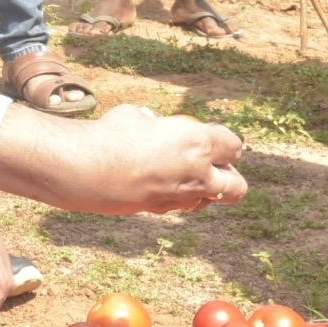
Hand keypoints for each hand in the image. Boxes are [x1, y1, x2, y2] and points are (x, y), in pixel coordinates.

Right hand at [0, 101, 245, 215]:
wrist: (89, 167)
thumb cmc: (112, 133)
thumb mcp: (138, 116)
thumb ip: (159, 126)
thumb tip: (156, 127)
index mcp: (199, 141)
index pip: (234, 145)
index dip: (223, 142)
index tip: (209, 138)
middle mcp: (199, 173)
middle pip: (237, 186)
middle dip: (228, 176)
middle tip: (207, 165)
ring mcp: (182, 197)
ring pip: (210, 201)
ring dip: (203, 189)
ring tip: (178, 174)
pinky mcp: (162, 210)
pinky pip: (182, 205)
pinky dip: (177, 197)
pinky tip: (155, 183)